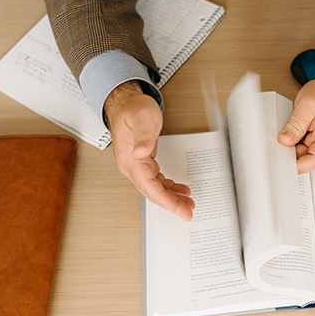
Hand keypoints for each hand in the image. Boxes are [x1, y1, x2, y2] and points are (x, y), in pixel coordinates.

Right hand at [104, 81, 194, 220]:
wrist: (126, 103)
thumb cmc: (133, 109)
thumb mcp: (142, 119)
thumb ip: (143, 136)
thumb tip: (141, 153)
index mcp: (131, 160)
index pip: (149, 187)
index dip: (165, 201)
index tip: (178, 209)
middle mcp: (132, 166)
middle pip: (152, 192)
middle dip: (171, 204)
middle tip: (188, 212)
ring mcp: (137, 165)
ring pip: (155, 188)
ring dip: (171, 198)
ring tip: (187, 203)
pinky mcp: (143, 162)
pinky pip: (156, 181)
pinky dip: (168, 188)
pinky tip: (179, 190)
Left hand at [278, 49, 314, 173]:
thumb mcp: (308, 105)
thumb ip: (295, 125)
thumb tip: (284, 140)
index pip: (313, 163)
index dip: (296, 166)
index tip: (282, 161)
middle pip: (306, 158)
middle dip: (292, 152)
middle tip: (282, 138)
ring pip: (305, 151)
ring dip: (295, 143)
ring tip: (293, 127)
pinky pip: (307, 144)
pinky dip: (298, 138)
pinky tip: (297, 127)